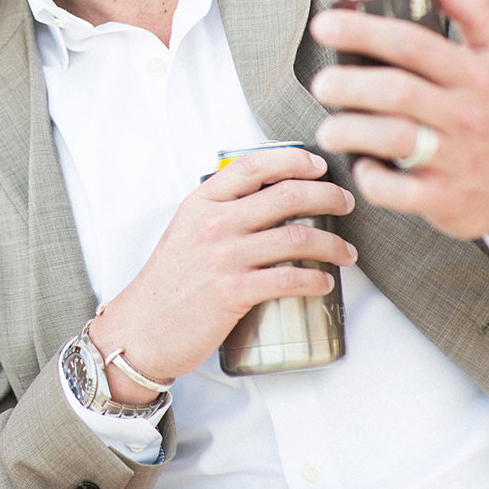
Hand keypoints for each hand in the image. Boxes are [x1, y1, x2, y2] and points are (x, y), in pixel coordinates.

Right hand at [90, 147, 353, 396]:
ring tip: (346, 252)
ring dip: (330, 244)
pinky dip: (314, 280)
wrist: (142, 327)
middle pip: (284, 197)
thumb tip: (267, 200)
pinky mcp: (234, 292)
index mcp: (201, 201)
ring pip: (294, 238)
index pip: (252, 165)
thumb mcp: (186, 229)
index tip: (317, 165)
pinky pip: (288, 279)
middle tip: (345, 203)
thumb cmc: (169, 281)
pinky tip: (324, 283)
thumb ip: (220, 211)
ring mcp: (224, 257)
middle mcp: (214, 222)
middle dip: (325, 196)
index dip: (291, 160)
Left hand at [309, 0, 488, 258]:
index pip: (411, 43)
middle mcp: (465, 115)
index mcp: (473, 74)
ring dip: (348, 131)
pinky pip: (395, 190)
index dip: (363, 30)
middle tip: (322, 83)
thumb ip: (471, 9)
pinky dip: (369, 177)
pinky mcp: (445, 200)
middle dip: (347, 84)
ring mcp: (456, 160)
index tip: (324, 24)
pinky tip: (362, 164)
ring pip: (391, 139)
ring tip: (329, 127)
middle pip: (395, 92)